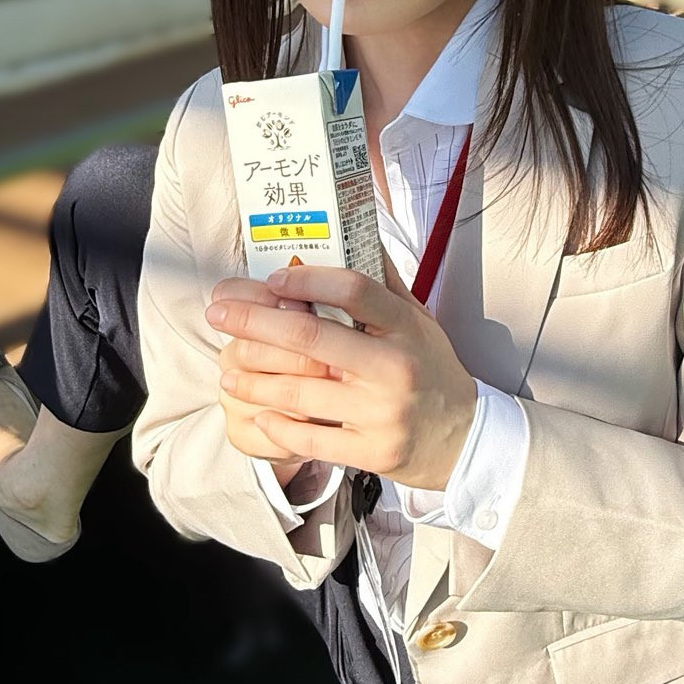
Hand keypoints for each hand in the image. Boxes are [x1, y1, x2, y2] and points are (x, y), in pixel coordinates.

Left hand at [204, 252, 477, 491]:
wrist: (465, 438)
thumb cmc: (430, 370)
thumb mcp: (418, 321)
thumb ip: (382, 283)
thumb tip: (349, 231)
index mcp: (405, 327)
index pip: (354, 289)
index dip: (307, 280)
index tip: (272, 280)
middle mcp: (394, 366)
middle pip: (310, 337)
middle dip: (253, 323)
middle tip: (218, 314)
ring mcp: (382, 412)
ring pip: (300, 391)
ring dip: (253, 379)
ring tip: (227, 370)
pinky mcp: (373, 452)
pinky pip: (311, 439)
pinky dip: (278, 426)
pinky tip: (258, 414)